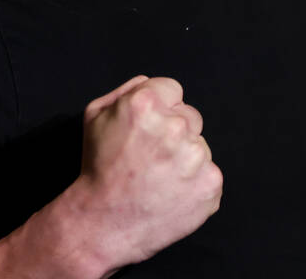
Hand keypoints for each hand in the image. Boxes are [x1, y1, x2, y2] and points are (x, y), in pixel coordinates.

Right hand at [75, 76, 222, 269]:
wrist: (103, 224)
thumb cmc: (97, 168)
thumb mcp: (95, 115)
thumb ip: (126, 90)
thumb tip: (150, 82)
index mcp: (146, 104)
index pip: (172, 89)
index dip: (159, 109)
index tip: (147, 129)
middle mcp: (175, 127)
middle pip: (190, 116)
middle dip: (174, 132)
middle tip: (151, 157)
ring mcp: (196, 158)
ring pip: (200, 146)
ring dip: (185, 159)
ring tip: (158, 178)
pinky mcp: (210, 185)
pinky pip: (209, 174)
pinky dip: (194, 184)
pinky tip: (171, 194)